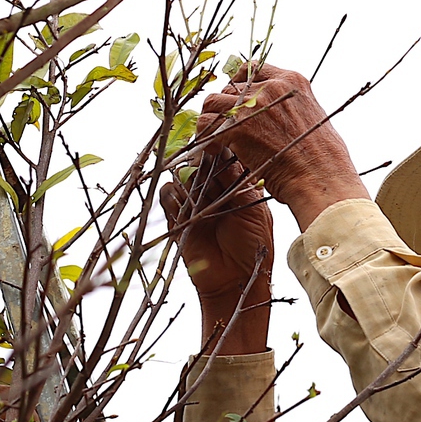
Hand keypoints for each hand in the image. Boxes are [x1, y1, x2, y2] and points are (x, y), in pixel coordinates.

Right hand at [161, 150, 272, 353]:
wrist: (237, 280)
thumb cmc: (253, 245)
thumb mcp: (252, 209)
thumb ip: (237, 182)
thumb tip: (224, 154)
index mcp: (234, 186)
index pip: (221, 159)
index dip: (217, 149)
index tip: (215, 141)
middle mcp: (212, 192)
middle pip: (198, 164)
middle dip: (198, 160)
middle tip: (202, 162)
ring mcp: (193, 204)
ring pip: (180, 177)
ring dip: (185, 178)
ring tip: (194, 187)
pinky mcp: (177, 219)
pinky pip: (167, 197)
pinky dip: (172, 195)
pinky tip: (183, 203)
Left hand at [197, 63, 368, 229]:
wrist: (321, 179)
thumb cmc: (323, 160)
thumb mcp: (313, 117)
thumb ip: (289, 106)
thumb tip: (273, 112)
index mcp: (292, 80)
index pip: (252, 69)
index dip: (239, 85)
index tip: (237, 102)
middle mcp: (272, 87)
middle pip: (230, 87)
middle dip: (226, 109)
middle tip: (226, 129)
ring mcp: (254, 105)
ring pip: (214, 102)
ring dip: (213, 121)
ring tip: (218, 140)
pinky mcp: (239, 127)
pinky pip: (206, 125)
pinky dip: (206, 138)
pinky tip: (215, 151)